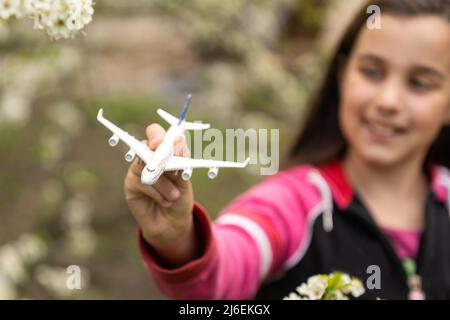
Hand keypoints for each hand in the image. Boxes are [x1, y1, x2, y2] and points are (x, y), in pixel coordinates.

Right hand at [124, 124, 197, 266]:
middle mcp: (149, 157)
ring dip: (165, 183)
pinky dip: (158, 193)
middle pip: (145, 143)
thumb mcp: (184, 180)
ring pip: (148, 167)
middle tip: (163, 156)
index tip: (162, 141)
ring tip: (174, 196)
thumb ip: (179, 163)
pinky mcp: (131, 184)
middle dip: (156, 149)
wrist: (173, 222)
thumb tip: (176, 147)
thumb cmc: (180, 197)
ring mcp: (138, 170)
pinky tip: (164, 202)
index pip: (156, 133)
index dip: (157, 134)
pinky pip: (144, 183)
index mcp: (164, 151)